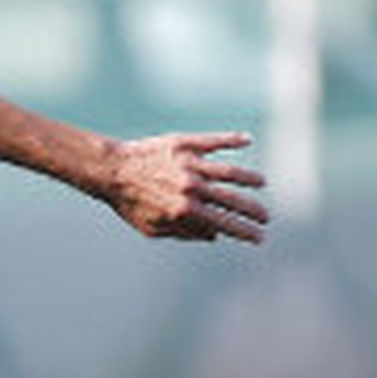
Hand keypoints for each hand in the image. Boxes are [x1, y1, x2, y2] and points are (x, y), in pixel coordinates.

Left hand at [107, 132, 268, 242]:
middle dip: (253, 211)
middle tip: (266, 217)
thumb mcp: (153, 228)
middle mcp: (190, 188)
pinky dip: (232, 140)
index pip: (224, 224)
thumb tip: (215, 235)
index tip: (260, 237)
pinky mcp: (184, 144)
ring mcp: (189, 164)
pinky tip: (246, 140)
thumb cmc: (129, 203)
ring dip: (249, 179)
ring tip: (261, 183)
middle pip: (233, 200)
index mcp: (183, 211)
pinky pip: (214, 141)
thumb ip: (185, 232)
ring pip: (230, 171)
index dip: (245, 232)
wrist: (110, 170)